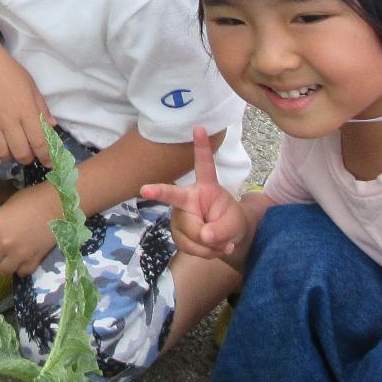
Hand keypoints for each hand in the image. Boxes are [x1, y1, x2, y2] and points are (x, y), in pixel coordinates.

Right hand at [0, 53, 54, 166]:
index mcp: (26, 111)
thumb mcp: (31, 86)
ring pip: (2, 153)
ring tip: (11, 148)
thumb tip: (52, 127)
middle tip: (28, 153)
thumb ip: (41, 108)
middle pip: (21, 153)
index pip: (40, 142)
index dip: (46, 156)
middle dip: (28, 158)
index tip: (49, 162)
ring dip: (9, 155)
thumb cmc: (9, 72)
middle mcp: (9, 121)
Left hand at [0, 185, 61, 277]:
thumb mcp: (7, 206)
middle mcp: (3, 243)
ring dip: (4, 264)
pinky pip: (21, 273)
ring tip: (9, 256)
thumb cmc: (32, 199)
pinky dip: (21, 268)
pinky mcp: (33, 261)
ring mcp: (19, 254)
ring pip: (2, 270)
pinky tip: (23, 259)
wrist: (58, 204)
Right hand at [140, 126, 241, 258]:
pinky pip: (189, 247)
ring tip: (219, 242)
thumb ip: (222, 229)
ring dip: (208, 246)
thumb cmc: (231, 220)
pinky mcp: (176, 232)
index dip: (201, 147)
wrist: (227, 237)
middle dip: (179, 212)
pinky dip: (203, 253)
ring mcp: (179, 215)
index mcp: (205, 187)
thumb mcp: (235, 223)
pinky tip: (210, 248)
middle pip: (184, 211)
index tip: (199, 128)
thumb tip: (204, 236)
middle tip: (146, 190)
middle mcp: (187, 197)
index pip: (204, 165)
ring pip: (190, 235)